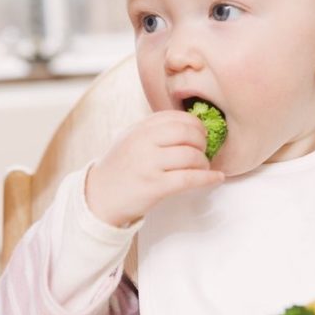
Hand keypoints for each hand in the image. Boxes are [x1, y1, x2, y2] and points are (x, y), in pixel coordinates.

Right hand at [85, 110, 224, 226]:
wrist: (99, 197)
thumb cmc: (119, 168)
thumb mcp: (130, 139)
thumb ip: (154, 130)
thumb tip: (190, 126)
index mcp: (139, 129)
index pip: (176, 117)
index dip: (195, 124)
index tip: (201, 134)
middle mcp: (143, 142)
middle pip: (187, 132)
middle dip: (202, 142)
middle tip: (203, 151)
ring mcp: (148, 164)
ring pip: (191, 155)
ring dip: (204, 162)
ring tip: (203, 168)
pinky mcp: (154, 186)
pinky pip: (189, 178)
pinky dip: (208, 178)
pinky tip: (216, 178)